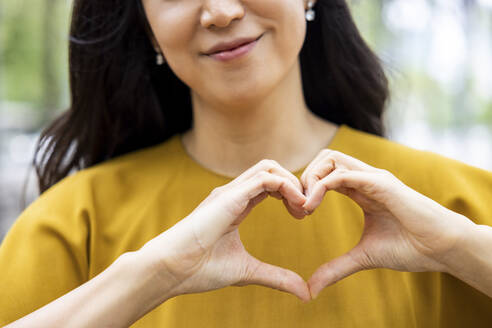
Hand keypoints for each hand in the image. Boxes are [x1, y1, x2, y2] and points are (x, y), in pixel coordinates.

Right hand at [139, 160, 310, 301]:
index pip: (269, 184)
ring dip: (292, 182)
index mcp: (237, 205)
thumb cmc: (200, 269)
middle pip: (272, 169)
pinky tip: (297, 205)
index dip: (291, 194)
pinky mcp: (229, 196)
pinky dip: (286, 186)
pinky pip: (265, 178)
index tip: (303, 215)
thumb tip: (305, 293)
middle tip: (307, 209)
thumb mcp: (248, 271)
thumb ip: (277, 277)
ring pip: (269, 167)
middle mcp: (234, 193)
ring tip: (304, 206)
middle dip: (295, 184)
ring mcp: (230, 192)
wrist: (171, 270)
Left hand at [300, 149, 474, 297]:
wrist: (442, 249)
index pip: (325, 173)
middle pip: (324, 158)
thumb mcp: (363, 257)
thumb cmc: (410, 248)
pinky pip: (343, 174)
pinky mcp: (381, 183)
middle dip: (304, 177)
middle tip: (298, 206)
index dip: (306, 187)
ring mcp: (373, 178)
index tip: (298, 212)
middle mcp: (365, 178)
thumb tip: (312, 286)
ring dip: (311, 178)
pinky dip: (321, 186)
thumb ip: (336, 267)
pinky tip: (311, 206)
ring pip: (331, 158)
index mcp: (360, 189)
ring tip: (305, 205)